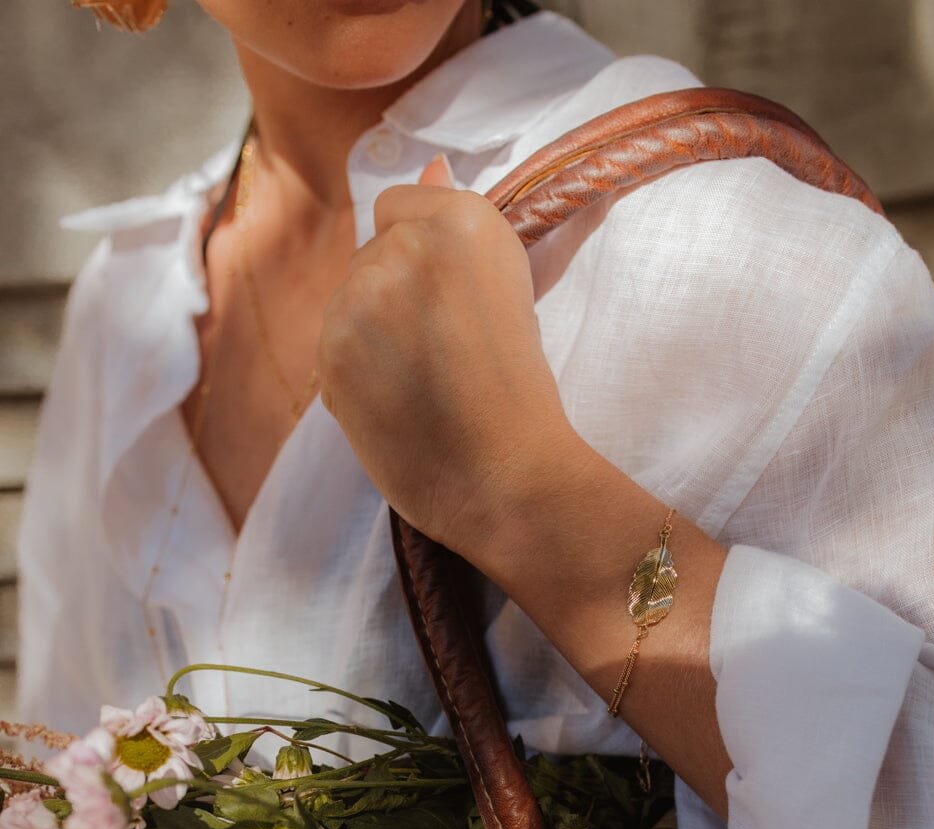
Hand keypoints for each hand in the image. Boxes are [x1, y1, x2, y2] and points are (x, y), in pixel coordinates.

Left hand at [317, 154, 574, 556]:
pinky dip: (357, 372)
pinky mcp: (331, 354)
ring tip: (424, 383)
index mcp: (463, 219)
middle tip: (446, 352)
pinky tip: (399, 402)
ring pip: (349, 300)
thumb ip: (461, 221)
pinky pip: (334, 347)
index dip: (426, 255)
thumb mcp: (514, 285)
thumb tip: (429, 166)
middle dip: (398, 294)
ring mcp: (361, 299)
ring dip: (374, 333)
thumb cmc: (524, 392)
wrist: (507, 477)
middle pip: (374, 253)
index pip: (402, 204)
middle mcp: (404, 246)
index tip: (454, 300)